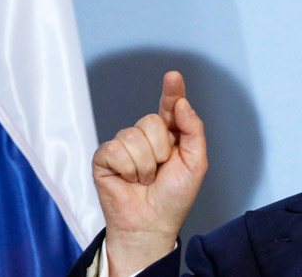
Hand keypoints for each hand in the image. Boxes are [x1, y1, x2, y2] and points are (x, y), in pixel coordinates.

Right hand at [92, 71, 207, 276]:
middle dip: (161, 149)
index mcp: (170, 135)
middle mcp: (146, 137)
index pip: (170, 107)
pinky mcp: (105, 157)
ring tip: (144, 180)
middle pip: (152, 121)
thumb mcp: (195, 163)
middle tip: (160, 171)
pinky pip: (115, 149)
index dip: (172, 91)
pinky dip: (127, 168)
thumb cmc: (174, 197)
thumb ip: (192, 130)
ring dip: (144, 164)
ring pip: (133, 135)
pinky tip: (128, 180)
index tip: (173, 76)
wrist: (151, 225)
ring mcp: (124, 146)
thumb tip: (182, 103)